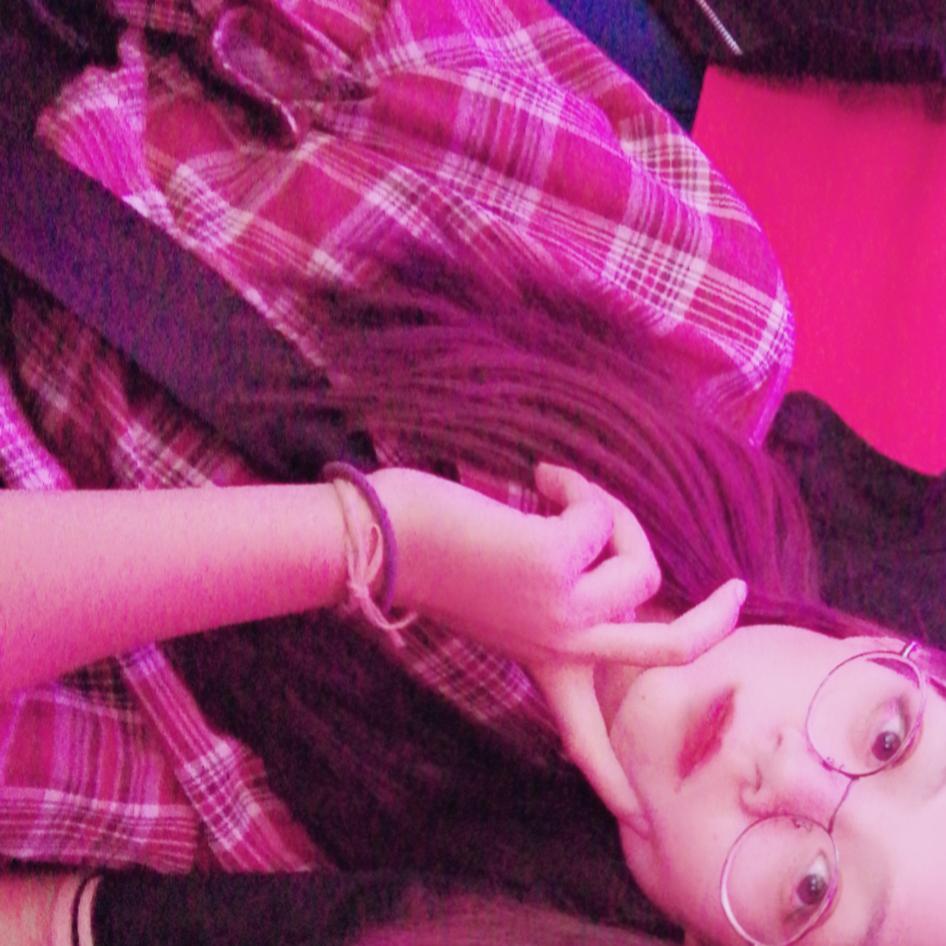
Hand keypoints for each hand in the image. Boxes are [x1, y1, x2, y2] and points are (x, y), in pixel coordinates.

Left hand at [372, 463, 745, 824]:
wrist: (384, 543)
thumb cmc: (436, 564)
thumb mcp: (501, 606)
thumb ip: (551, 602)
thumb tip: (598, 553)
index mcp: (542, 666)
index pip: (588, 742)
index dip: (617, 779)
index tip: (639, 821)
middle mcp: (562, 649)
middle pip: (669, 649)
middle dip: (716, 620)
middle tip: (736, 592)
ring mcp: (565, 612)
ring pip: (643, 563)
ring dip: (612, 513)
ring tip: (562, 493)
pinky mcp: (558, 567)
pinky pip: (602, 517)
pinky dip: (577, 489)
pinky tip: (544, 479)